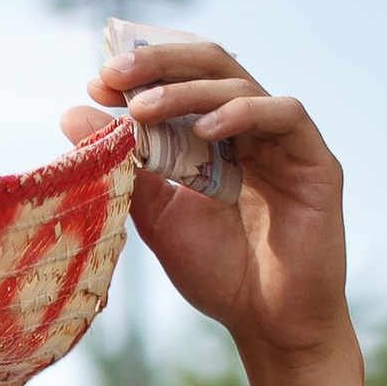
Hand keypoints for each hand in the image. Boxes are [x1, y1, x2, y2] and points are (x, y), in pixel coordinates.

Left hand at [58, 39, 352, 369]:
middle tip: (113, 75)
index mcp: (216, 137)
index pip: (183, 81)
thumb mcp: (156, 217)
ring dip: (188, 91)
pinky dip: (243, 114)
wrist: (266, 322)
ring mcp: (285, 141)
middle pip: (213, 65)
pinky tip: (205, 129)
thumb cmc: (217, 272)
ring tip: (142, 109)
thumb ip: (124, 167)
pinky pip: (285, 115)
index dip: (143, 73)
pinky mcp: (316, 160)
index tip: (96, 84)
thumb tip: (70, 115)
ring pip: (241, 85)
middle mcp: (252, 128)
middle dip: (160, 64)